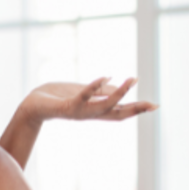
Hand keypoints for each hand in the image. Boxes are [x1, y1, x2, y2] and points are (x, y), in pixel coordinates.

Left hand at [23, 77, 157, 122]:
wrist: (33, 105)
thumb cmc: (57, 97)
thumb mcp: (83, 92)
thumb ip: (100, 91)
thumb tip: (119, 87)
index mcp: (95, 111)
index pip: (121, 112)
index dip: (137, 109)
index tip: (155, 106)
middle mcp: (90, 114)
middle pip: (118, 114)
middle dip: (136, 109)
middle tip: (154, 105)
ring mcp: (80, 112)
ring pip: (104, 104)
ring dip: (120, 92)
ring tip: (133, 79)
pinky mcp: (68, 105)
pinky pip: (84, 95)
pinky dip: (95, 86)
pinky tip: (106, 75)